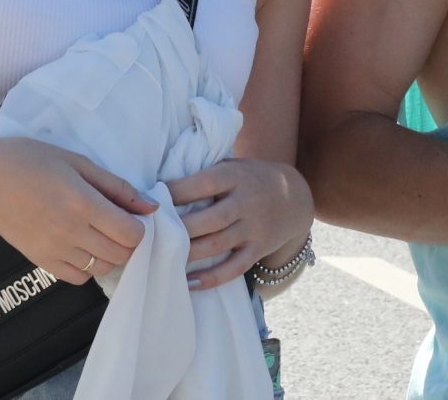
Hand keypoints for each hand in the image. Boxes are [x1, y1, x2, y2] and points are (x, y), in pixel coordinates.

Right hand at [0, 137, 156, 287]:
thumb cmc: (28, 160)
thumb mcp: (75, 161)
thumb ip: (115, 185)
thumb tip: (151, 206)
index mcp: (82, 203)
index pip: (131, 234)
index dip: (139, 226)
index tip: (131, 214)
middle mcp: (70, 231)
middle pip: (121, 255)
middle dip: (128, 241)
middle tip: (118, 223)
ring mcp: (54, 250)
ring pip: (102, 269)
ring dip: (109, 254)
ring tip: (98, 232)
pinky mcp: (41, 261)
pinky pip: (79, 277)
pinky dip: (88, 266)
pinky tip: (81, 245)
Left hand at [167, 157, 312, 290]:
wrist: (295, 197)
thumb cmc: (251, 178)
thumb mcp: (233, 164)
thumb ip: (206, 172)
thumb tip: (163, 182)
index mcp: (235, 176)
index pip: (203, 184)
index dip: (176, 192)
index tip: (152, 200)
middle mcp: (245, 203)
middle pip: (209, 219)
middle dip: (180, 228)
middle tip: (153, 234)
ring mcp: (253, 229)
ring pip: (217, 245)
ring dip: (190, 253)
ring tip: (164, 257)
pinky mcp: (258, 250)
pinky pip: (234, 268)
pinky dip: (211, 278)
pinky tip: (189, 282)